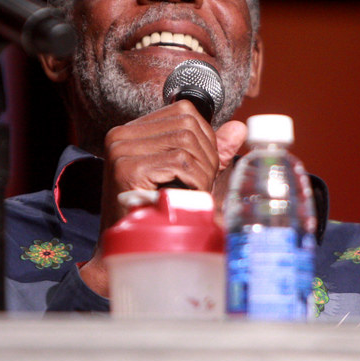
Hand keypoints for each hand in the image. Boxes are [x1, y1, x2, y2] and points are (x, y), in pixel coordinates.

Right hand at [78, 101, 246, 296]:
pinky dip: (194, 181)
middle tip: (201, 185)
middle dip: (206, 156)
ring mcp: (121, 150)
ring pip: (186, 142)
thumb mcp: (183, 175)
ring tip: (192, 192)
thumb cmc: (154, 213)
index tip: (203, 166)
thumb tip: (238, 128)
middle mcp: (121, 135)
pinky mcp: (127, 169)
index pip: (183, 112)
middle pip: (187, 125)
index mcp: (131, 131)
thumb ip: (208, 150)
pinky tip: (185, 197)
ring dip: (201, 171)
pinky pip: (179, 162)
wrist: (127, 248)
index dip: (205, 137)